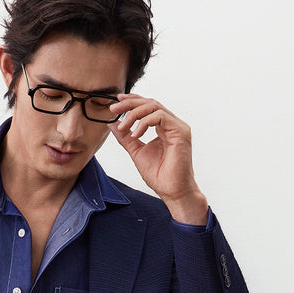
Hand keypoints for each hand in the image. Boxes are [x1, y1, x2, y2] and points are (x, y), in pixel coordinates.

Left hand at [109, 93, 207, 221]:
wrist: (172, 191)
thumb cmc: (160, 176)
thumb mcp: (137, 152)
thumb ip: (126, 138)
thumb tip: (113, 125)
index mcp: (163, 127)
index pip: (148, 106)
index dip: (132, 101)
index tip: (116, 102)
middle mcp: (172, 124)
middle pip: (150, 103)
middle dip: (130, 104)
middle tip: (114, 109)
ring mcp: (177, 127)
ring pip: (155, 107)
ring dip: (135, 113)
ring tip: (123, 126)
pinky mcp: (180, 132)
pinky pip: (160, 117)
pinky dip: (144, 123)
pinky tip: (135, 134)